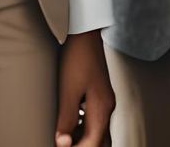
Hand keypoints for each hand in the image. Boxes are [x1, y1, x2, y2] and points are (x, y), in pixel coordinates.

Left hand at [54, 30, 113, 145]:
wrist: (84, 33)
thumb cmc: (76, 58)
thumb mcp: (68, 91)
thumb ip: (67, 120)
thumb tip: (62, 143)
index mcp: (102, 109)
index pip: (93, 143)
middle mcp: (107, 107)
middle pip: (99, 140)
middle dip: (84, 146)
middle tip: (64, 145)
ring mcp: (105, 100)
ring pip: (98, 131)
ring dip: (83, 139)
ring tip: (64, 138)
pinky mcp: (99, 94)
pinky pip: (95, 119)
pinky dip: (83, 128)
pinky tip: (69, 125)